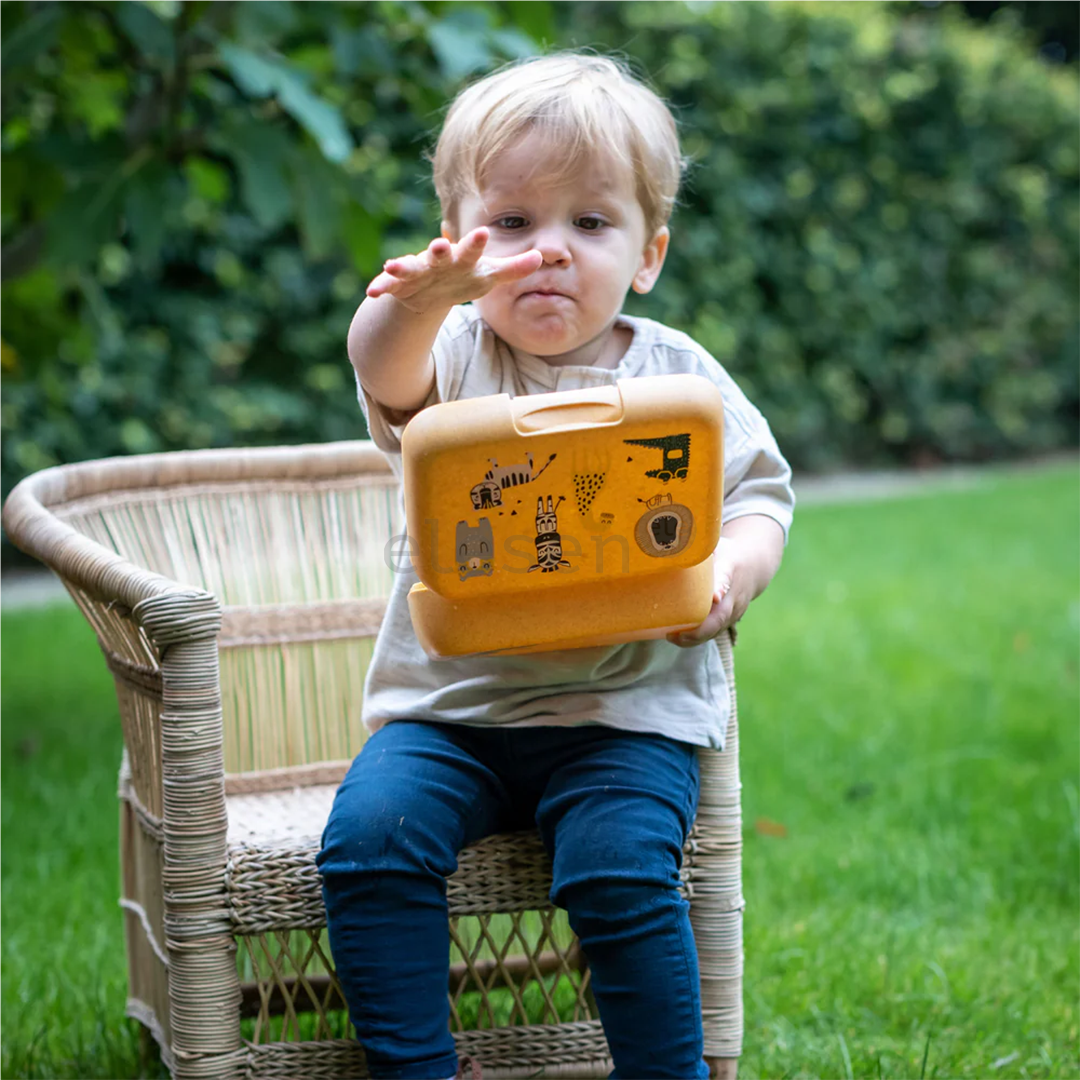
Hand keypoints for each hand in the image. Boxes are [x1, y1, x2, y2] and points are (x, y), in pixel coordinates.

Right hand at [365, 228, 542, 313]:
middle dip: (438, 250)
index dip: (477, 243)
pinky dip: (381, 287)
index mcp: (461, 259)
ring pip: (410, 267)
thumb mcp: (488, 277)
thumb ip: (513, 269)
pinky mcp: (400, 285)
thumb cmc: (462, 279)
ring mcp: (417, 272)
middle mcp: (438, 261)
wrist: (429, 293)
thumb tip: (541, 257)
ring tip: (392, 265)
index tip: (483, 232)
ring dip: (402, 266)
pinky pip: (389, 286)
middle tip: (440, 244)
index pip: (472, 250)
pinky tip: (372, 292)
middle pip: (439, 254)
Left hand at [666, 537, 750, 647]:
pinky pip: (713, 632)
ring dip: (695, 637)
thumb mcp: (715, 543)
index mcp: (730, 568)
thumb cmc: (725, 553)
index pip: (726, 578)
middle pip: (721, 616)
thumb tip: (668, 541)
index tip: (715, 597)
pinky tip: (676, 638)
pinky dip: (696, 638)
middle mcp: (734, 594)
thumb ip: (697, 545)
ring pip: (716, 629)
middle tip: (676, 634)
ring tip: (671, 637)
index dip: (720, 588)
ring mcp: (734, 610)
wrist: (753, 566)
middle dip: (701, 628)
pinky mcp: (729, 620)